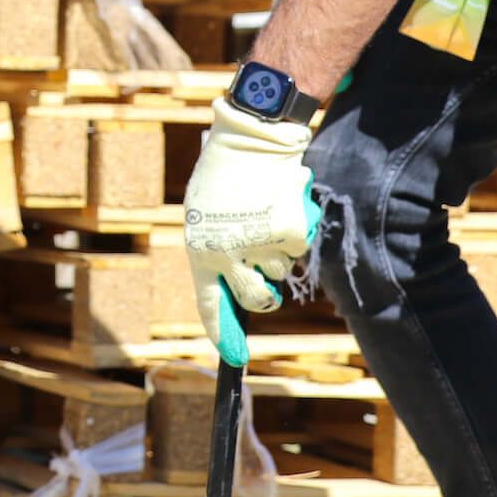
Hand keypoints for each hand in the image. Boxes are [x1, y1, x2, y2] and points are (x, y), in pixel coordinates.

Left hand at [182, 100, 313, 347]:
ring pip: (280, 270)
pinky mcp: (288, 233)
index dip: (222, 334)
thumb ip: (215, 250)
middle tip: (266, 283)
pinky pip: (297, 249)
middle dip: (265, 296)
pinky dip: (294, 230)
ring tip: (263, 214)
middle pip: (255, 300)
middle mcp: (228, 254)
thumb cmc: (223, 176)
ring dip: (277, 250)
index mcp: (200, 251)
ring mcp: (260, 246)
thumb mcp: (205, 215)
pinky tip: (280, 205)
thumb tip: (231, 287)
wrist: (251, 138)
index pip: (209, 304)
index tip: (233, 357)